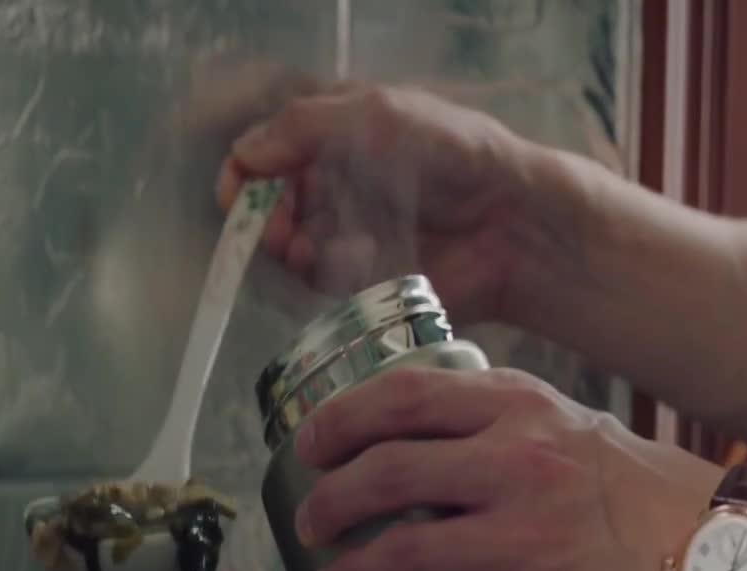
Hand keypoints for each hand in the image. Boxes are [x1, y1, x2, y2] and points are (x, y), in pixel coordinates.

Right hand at [215, 84, 539, 322]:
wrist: (511, 221)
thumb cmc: (450, 155)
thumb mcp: (377, 116)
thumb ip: (303, 126)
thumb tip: (243, 155)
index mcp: (338, 136)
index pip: (267, 153)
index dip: (244, 173)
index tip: (236, 195)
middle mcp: (338, 183)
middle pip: (269, 205)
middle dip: (263, 217)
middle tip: (276, 229)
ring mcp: (349, 232)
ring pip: (288, 245)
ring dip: (288, 247)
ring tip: (308, 248)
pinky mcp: (364, 277)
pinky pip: (321, 279)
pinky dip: (322, 272)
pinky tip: (344, 263)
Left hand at [290, 364, 721, 570]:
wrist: (736, 564)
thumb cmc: (652, 496)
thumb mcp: (578, 430)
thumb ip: (509, 426)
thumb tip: (429, 436)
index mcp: (524, 412)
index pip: (406, 396)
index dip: (341, 420)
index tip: (308, 444)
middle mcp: (520, 466)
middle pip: (386, 474)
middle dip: (328, 503)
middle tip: (309, 527)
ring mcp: (529, 542)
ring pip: (400, 555)